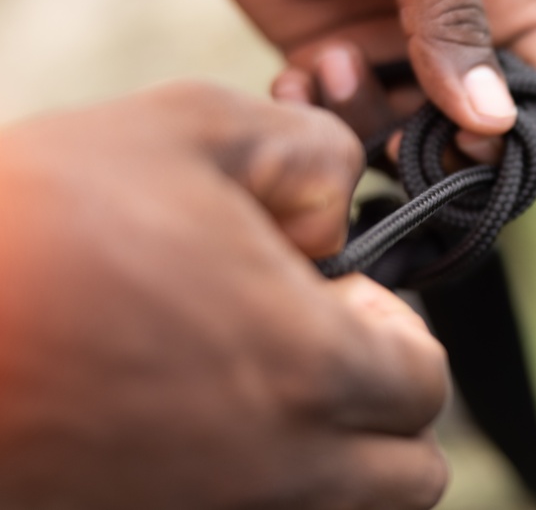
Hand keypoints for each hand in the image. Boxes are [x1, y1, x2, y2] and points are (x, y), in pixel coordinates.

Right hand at [0, 83, 449, 509]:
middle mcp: (278, 469)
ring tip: (256, 376)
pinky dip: (268, 480)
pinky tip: (199, 415)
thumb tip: (341, 206)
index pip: (425, 383)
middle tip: (308, 336)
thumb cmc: (43, 216)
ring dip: (338, 451)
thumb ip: (311, 153)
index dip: (398, 328)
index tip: (334, 288)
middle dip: (385, 402)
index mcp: (309, 368)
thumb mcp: (196, 127)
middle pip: (409, 474)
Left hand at [190, 0, 535, 158]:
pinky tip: (293, 75)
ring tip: (328, 64)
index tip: (475, 142)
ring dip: (367, 123)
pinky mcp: (332, 59)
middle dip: (442, 148)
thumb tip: (493, 119)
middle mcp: (458, 33)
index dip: (529, 131)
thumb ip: (455, 18)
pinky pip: (341, 119)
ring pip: (406, 137)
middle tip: (394, 137)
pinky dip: (319, 116)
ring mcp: (394, 50)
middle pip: (480, 130)